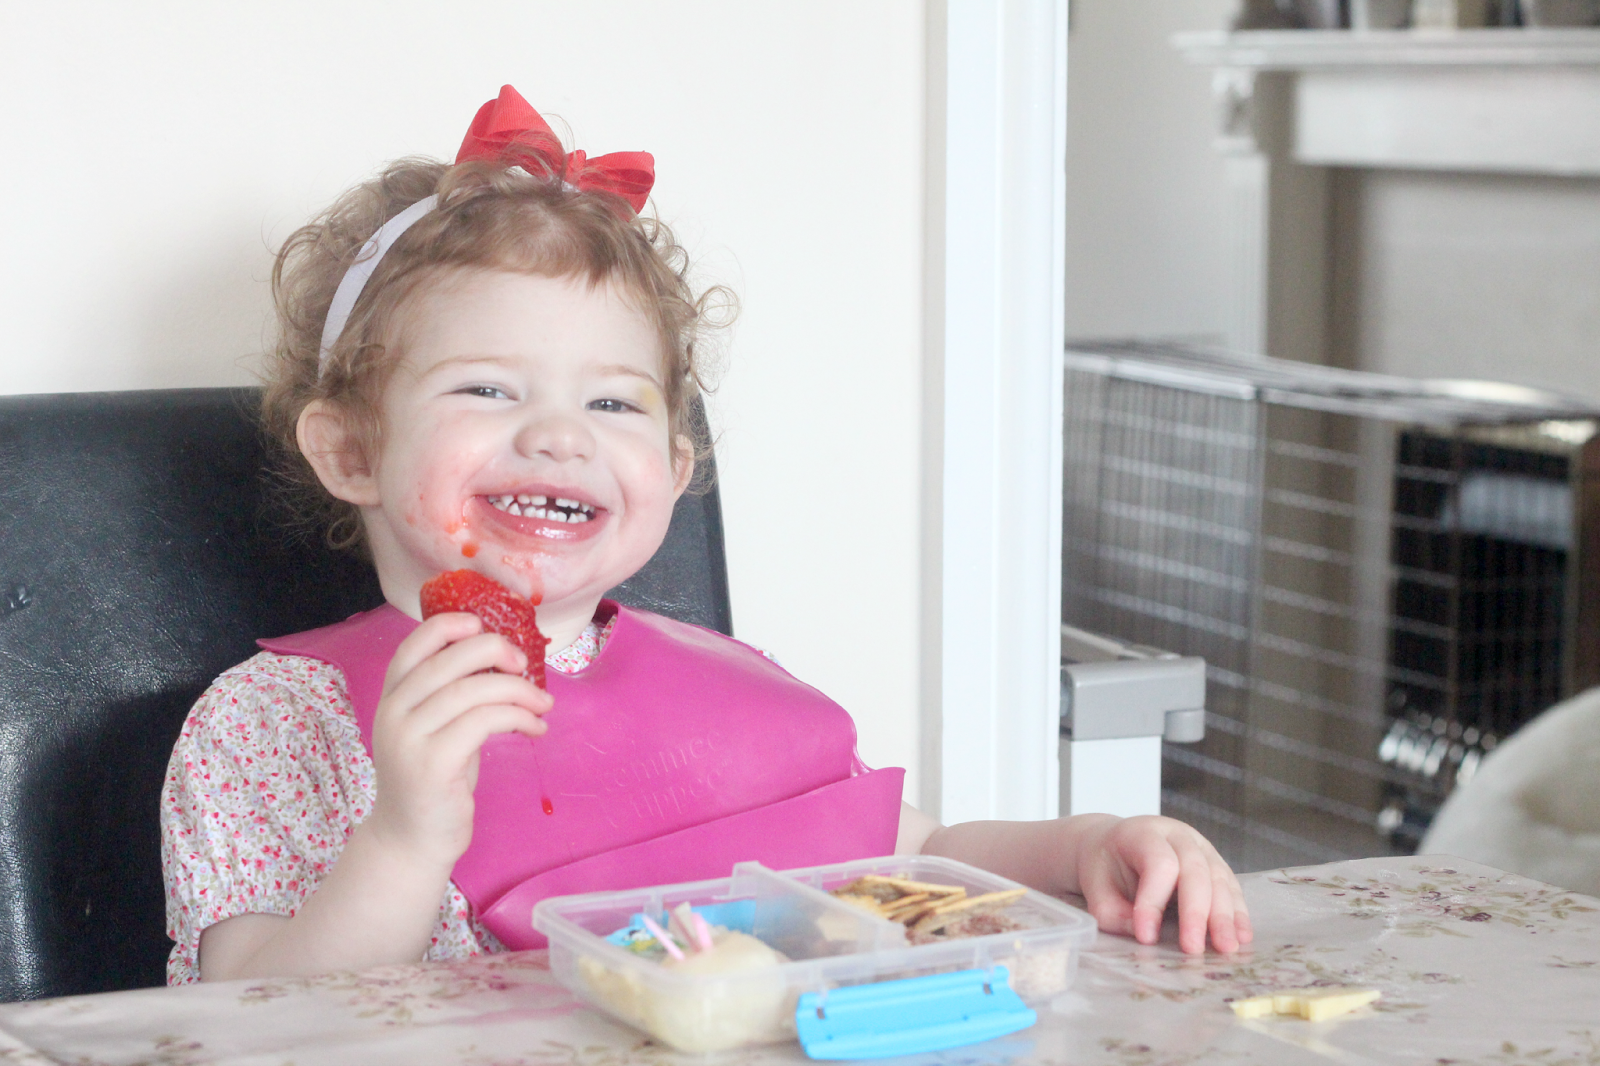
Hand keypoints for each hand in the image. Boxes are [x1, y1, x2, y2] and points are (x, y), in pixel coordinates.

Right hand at [364, 612, 551, 869]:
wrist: (410, 841)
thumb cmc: (433, 781)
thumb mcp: (437, 729)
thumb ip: (454, 695)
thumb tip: (504, 659)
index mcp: (392, 698)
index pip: (414, 645)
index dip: (450, 625)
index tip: (483, 623)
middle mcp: (394, 713)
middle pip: (449, 660)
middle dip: (495, 651)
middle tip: (524, 664)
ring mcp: (410, 739)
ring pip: (472, 690)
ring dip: (519, 690)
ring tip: (543, 704)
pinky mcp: (433, 764)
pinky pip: (484, 721)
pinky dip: (518, 717)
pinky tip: (535, 728)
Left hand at [1073, 814, 1251, 954]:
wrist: (1112, 846)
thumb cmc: (1103, 868)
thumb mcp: (1094, 887)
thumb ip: (1112, 912)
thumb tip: (1147, 936)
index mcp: (1142, 833)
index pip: (1158, 864)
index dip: (1154, 900)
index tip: (1145, 937)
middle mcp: (1176, 835)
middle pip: (1195, 870)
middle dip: (1196, 912)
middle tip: (1193, 948)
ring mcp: (1200, 846)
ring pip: (1218, 878)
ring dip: (1224, 916)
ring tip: (1226, 948)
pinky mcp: (1214, 863)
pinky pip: (1230, 886)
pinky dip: (1237, 912)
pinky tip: (1241, 936)